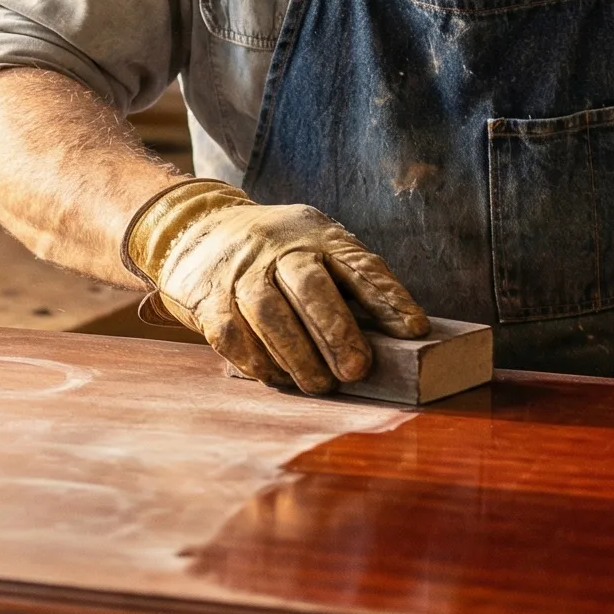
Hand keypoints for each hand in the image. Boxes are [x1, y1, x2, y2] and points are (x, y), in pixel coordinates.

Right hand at [123, 180, 428, 393]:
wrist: (198, 228)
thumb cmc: (276, 251)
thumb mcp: (316, 244)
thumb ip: (348, 280)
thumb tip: (395, 335)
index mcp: (316, 234)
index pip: (358, 264)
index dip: (388, 297)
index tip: (415, 329)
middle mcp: (277, 249)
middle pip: (309, 286)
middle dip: (336, 331)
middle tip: (357, 370)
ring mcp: (240, 273)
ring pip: (269, 314)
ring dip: (298, 355)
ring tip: (321, 385)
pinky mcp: (209, 299)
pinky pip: (233, 335)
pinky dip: (259, 361)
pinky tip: (279, 377)